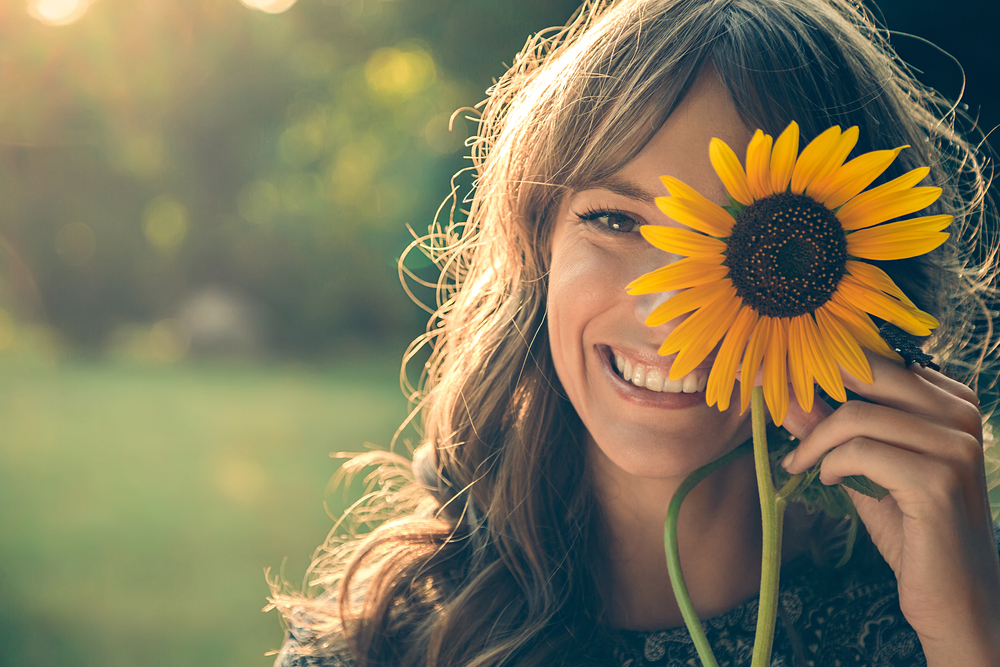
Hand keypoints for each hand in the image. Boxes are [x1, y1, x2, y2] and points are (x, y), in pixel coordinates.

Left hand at [781, 352, 999, 665]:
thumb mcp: (865, 467)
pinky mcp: (939, 481)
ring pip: (856, 416)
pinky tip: (827, 481)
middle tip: (775, 409)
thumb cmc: (912, 530)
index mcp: (951, 400)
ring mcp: (956, 446)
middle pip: (866, 374)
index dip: (821, 365)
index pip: (876, 360)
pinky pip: (860, 452)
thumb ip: (832, 429)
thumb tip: (787, 392)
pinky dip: (830, 466)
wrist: (955, 597)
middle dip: (808, 389)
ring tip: (800, 463)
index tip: (777, 378)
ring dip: (814, 442)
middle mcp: (961, 414)